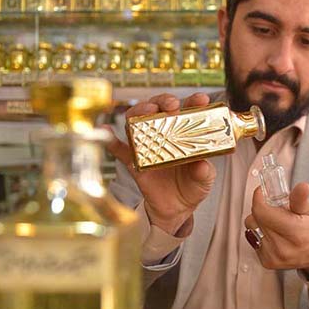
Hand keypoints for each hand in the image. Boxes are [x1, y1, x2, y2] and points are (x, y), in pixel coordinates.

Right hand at [106, 92, 215, 234]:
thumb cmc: (192, 186)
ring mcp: (147, 145)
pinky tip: (104, 128)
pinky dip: (110, 139)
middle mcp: (164, 133)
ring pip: (138, 120)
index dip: (193, 102)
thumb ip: (204, 172)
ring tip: (148, 109)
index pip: (189, 110)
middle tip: (171, 104)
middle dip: (164, 100)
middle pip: (159, 108)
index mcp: (185, 133)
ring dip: (140, 110)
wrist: (175, 209)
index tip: (201, 99)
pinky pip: (118, 148)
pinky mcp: (133, 161)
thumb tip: (201, 165)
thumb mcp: (204, 181)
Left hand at [244, 183, 308, 279]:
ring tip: (276, 222)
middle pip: (255, 218)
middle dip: (262, 208)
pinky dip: (260, 233)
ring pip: (251, 228)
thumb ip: (301, 199)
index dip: (259, 198)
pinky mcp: (267, 262)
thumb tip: (302, 187)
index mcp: (296, 234)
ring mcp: (273, 257)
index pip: (262, 212)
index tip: (263, 192)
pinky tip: (274, 233)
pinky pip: (253, 239)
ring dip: (260, 221)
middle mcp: (283, 249)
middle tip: (276, 208)